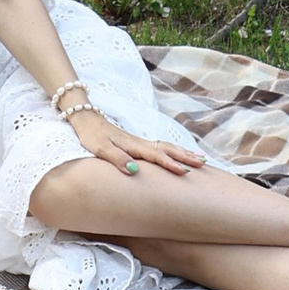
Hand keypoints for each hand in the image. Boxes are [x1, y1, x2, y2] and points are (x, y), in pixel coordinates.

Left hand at [70, 105, 200, 179]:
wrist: (84, 117)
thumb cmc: (91, 135)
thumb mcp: (99, 149)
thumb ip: (116, 158)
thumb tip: (134, 170)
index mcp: (132, 145)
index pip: (156, 156)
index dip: (170, 164)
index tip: (185, 172)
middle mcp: (139, 142)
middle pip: (167, 148)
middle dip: (185, 156)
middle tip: (204, 164)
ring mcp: (139, 141)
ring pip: (166, 146)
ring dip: (183, 152)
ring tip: (200, 159)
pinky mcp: (136, 142)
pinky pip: (160, 146)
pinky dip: (173, 150)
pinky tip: (178, 153)